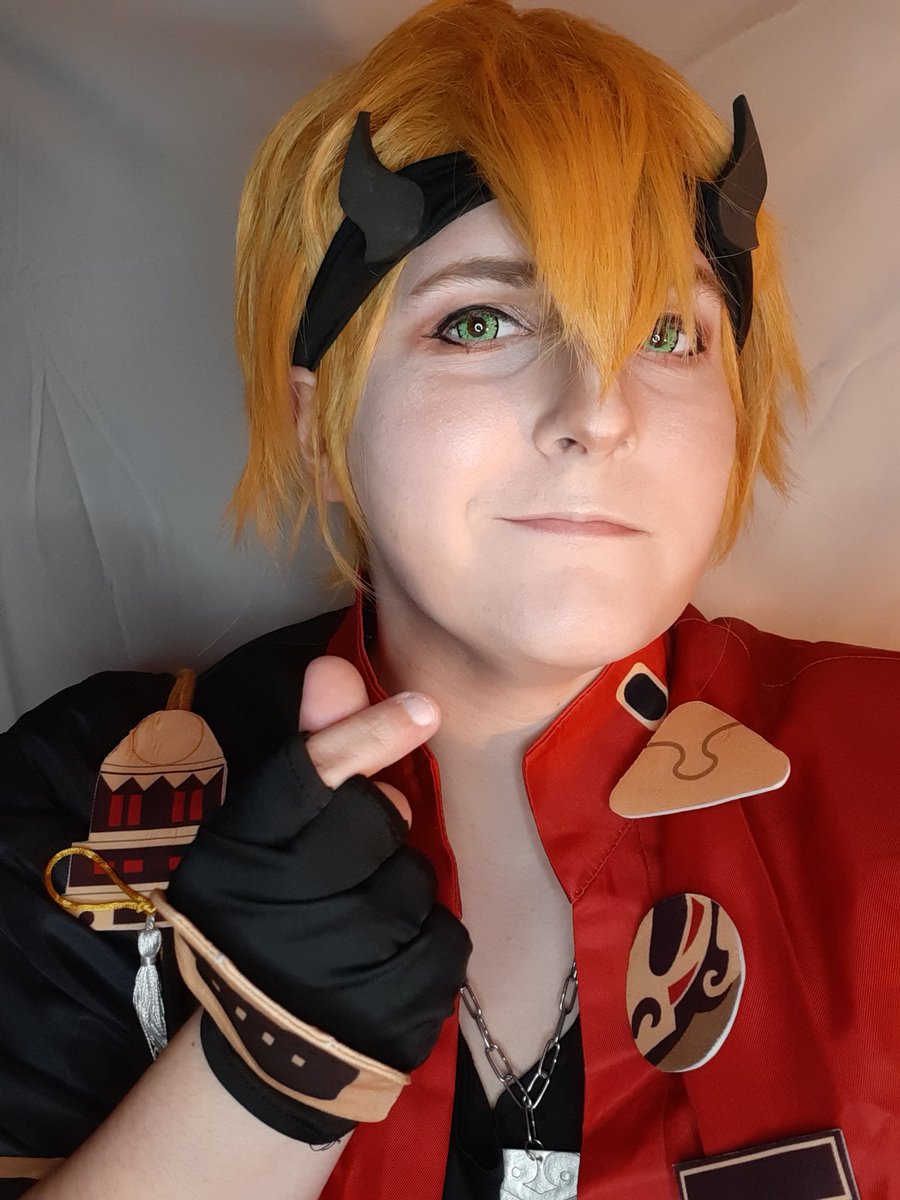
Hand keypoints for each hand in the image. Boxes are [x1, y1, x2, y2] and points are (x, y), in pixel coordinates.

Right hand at [163, 657, 470, 1139]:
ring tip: (361, 916)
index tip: (424, 708)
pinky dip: (430, 939)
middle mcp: (272, 913)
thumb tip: (334, 665)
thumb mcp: (272, 832)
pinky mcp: (386, 1015)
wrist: (274, 1048)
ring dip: (402, 887)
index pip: (307, 775)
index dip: (367, 735)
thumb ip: (311, 749)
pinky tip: (390, 956)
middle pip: (373, 819)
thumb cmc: (273, 913)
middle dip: (379, 825)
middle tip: (354, 853)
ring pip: (414, 881)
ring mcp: (331, 972)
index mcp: (235, 858)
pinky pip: (445, 941)